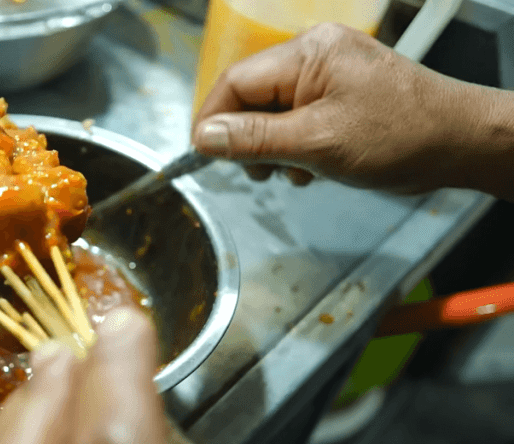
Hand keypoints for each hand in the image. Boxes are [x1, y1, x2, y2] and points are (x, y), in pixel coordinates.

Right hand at [192, 23, 512, 195]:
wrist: (459, 144)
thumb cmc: (400, 136)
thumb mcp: (317, 144)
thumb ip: (255, 139)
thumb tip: (204, 137)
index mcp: (308, 53)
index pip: (236, 82)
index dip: (213, 120)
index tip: (202, 155)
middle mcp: (315, 55)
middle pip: (252, 96)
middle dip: (249, 139)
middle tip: (260, 172)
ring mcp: (328, 74)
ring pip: (272, 112)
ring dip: (273, 147)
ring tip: (296, 171)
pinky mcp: (339, 94)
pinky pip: (296, 118)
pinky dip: (295, 146)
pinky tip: (312, 166)